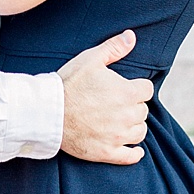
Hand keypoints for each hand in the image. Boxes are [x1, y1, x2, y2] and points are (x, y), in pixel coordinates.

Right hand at [57, 30, 153, 164]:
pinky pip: (131, 156)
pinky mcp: (107, 152)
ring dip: (133, 126)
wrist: (46, 112)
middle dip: (132, 106)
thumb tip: (131, 36)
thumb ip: (113, 48)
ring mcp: (118, 136)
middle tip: (115, 103)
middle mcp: (127, 116)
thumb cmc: (68, 84)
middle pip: (143, 111)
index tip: (124, 87)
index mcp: (127, 93)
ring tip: (119, 121)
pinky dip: (134, 153)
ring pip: (140, 132)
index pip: (146, 90)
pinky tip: (133, 149)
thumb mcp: (89, 59)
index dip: (136, 87)